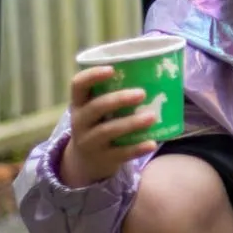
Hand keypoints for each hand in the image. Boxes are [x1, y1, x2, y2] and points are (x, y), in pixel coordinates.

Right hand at [58, 68, 161, 186]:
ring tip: (152, 117)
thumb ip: (113, 95)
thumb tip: (154, 75)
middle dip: (119, 99)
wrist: (85, 162)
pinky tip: (151, 143)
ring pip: (108, 130)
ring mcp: (89, 142)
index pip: (78, 85)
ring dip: (131, 123)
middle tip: (142, 93)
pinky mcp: (103, 159)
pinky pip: (120, 153)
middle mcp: (80, 122)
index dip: (92, 75)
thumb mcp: (96, 110)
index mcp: (79, 104)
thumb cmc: (99, 124)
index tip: (112, 69)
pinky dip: (137, 148)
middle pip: (96, 107)